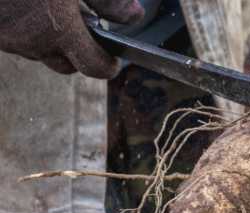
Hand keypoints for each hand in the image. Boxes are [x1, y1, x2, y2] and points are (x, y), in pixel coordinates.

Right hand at [0, 0, 144, 77]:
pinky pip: (16, 39)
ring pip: (39, 52)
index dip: (108, 65)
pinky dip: (27, 30)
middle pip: (67, 64)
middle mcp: (33, 42)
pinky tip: (27, 5)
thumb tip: (135, 17)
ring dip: (50, 40)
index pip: (94, 67)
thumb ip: (107, 0)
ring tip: (51, 9)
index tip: (115, 60)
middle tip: (83, 28)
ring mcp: (8, 39)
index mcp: (59, 30)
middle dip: (79, 53)